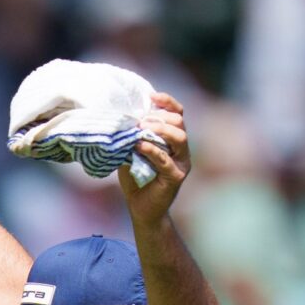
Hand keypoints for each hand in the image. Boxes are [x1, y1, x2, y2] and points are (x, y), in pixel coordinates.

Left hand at [119, 92, 191, 228]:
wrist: (141, 209)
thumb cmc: (136, 180)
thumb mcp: (131, 152)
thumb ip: (132, 136)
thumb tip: (122, 118)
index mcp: (173, 140)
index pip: (178, 113)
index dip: (167, 102)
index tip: (151, 96)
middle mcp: (182, 150)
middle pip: (179, 122)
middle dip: (159, 117)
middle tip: (139, 121)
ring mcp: (181, 163)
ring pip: (180, 137)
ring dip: (159, 130)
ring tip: (140, 130)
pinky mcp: (175, 177)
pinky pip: (166, 159)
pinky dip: (152, 150)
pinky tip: (138, 146)